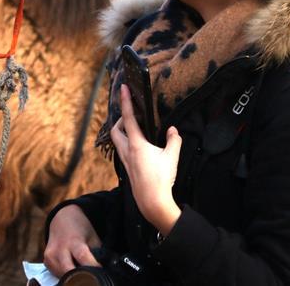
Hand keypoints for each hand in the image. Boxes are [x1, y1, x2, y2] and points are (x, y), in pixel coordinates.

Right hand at [44, 204, 101, 275]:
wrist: (62, 218)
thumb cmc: (80, 228)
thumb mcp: (92, 237)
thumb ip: (97, 253)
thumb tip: (104, 269)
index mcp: (74, 241)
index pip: (83, 257)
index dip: (92, 266)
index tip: (100, 271)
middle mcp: (59, 249)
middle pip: (68, 271)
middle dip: (80, 276)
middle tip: (90, 277)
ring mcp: (50, 255)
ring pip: (62, 275)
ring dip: (72, 276)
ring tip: (81, 270)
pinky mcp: (46, 261)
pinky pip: (56, 274)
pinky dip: (65, 274)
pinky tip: (71, 267)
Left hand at [111, 84, 182, 235]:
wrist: (152, 202)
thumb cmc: (161, 180)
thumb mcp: (172, 157)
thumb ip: (174, 140)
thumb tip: (173, 130)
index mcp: (136, 145)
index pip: (128, 118)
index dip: (126, 101)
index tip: (123, 88)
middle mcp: (127, 151)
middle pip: (116, 130)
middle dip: (120, 120)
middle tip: (131, 115)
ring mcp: (126, 162)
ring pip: (117, 142)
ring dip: (122, 132)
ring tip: (135, 129)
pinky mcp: (128, 170)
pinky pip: (123, 152)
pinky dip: (127, 145)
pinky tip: (139, 148)